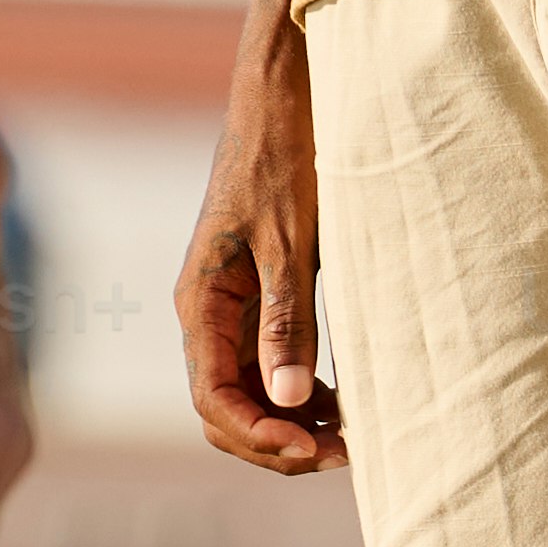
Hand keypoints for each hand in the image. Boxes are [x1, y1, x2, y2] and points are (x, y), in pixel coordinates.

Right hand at [180, 21, 338, 474]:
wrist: (284, 92)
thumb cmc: (283, 155)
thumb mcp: (292, 242)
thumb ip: (287, 321)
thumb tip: (290, 402)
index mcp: (202, 302)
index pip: (213, 399)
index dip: (259, 435)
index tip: (312, 448)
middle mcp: (208, 311)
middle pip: (226, 408)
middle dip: (275, 440)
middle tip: (341, 454)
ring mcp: (231, 305)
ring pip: (247, 392)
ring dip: (288, 421)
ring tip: (345, 435)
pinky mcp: (259, 293)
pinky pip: (265, 363)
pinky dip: (296, 391)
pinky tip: (337, 399)